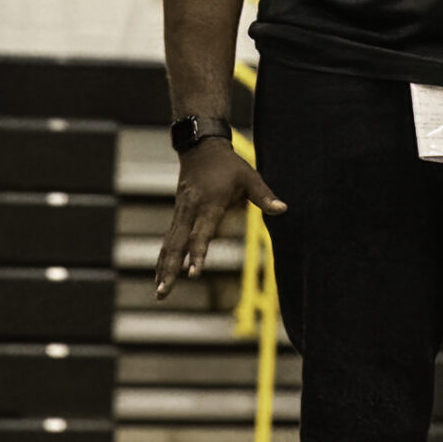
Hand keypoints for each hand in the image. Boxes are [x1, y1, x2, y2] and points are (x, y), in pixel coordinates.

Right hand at [154, 138, 285, 297]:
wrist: (201, 148)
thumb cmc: (229, 165)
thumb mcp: (250, 177)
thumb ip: (264, 196)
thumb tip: (283, 209)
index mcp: (208, 204)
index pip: (200, 233)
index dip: (197, 253)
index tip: (192, 273)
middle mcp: (190, 210)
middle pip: (176, 244)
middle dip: (170, 269)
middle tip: (164, 292)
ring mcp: (181, 213)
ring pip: (169, 245)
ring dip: (163, 268)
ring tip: (160, 293)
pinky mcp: (178, 215)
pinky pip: (169, 240)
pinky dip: (163, 258)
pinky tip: (160, 275)